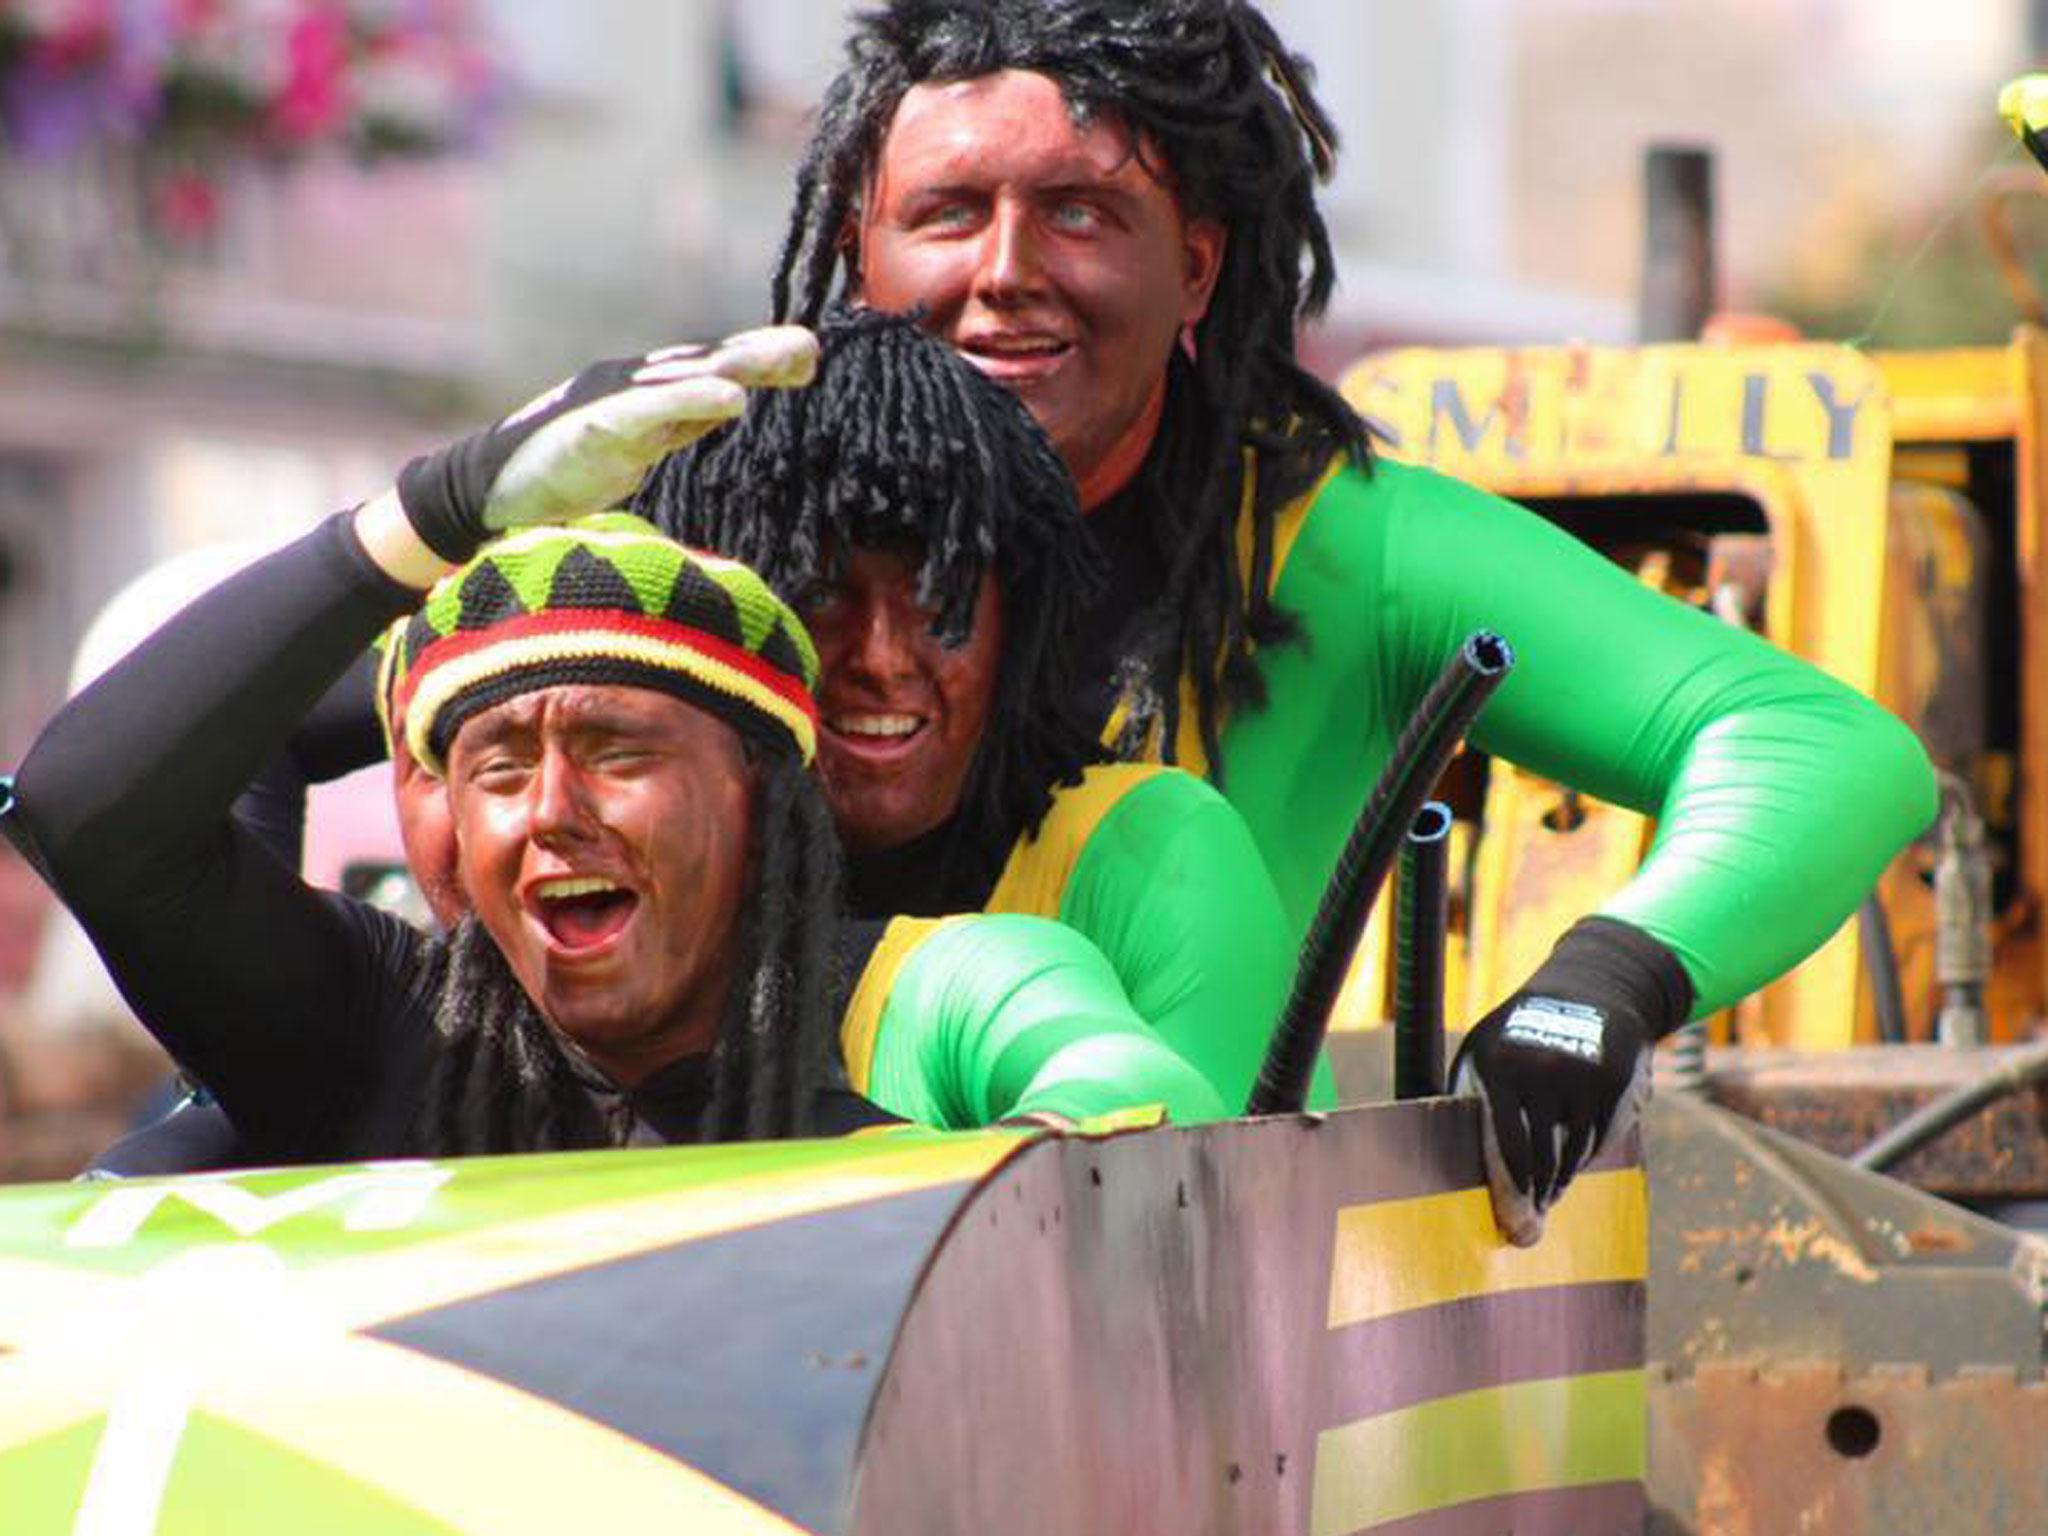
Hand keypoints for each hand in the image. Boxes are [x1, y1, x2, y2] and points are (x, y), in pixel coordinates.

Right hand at [395, 326, 817, 559]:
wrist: (487, 493)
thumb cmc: (565, 471)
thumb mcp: (639, 445)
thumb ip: (682, 422)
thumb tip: (731, 401)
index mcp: (648, 392)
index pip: (710, 371)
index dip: (757, 360)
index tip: (809, 357)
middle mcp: (632, 385)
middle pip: (704, 366)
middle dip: (757, 354)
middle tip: (810, 348)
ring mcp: (610, 402)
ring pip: (683, 380)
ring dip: (736, 367)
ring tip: (786, 360)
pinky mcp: (591, 429)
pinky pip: (649, 414)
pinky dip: (690, 403)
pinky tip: (730, 400)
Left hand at [1450, 916, 1689, 1245]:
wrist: (1588, 993)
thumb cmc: (1519, 1032)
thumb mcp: (1485, 1049)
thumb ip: (1469, 1095)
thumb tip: (1434, 1149)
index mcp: (1501, 1066)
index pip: (1504, 1143)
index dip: (1509, 1188)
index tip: (1512, 1223)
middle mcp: (1542, 1072)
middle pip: (1540, 1156)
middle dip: (1536, 1195)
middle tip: (1532, 1221)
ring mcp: (1582, 1078)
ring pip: (1572, 1153)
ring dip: (1560, 1181)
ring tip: (1549, 1196)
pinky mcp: (1614, 1085)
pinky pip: (1597, 1140)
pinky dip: (1584, 1159)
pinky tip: (1571, 1168)